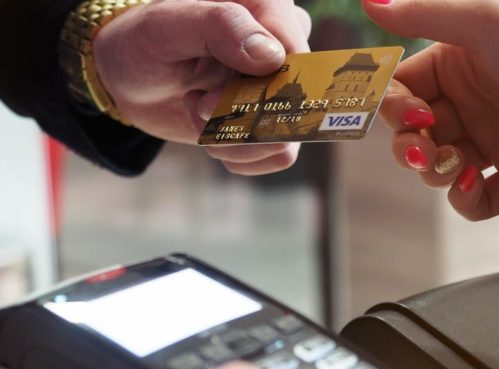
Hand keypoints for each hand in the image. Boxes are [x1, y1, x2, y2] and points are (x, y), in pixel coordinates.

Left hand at [93, 0, 310, 174]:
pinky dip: (240, 155)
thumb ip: (218, 27)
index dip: (260, 89)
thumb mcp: (165, 27)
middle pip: (293, 101)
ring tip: (201, 115)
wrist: (135, 82)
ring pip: (286, 136)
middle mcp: (283, 48)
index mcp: (267, 9)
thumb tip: (272, 58)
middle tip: (197, 104)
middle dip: (238, 116)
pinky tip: (213, 134)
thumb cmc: (146, 44)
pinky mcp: (273, 121)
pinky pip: (279, 155)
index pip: (296, 56)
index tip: (208, 98)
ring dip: (236, 139)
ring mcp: (280, 89)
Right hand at [363, 0, 498, 219]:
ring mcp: (489, 147)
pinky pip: (471, 202)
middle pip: (410, 136)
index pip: (401, 93)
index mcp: (456, 70)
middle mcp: (469, 108)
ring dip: (434, 171)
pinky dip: (464, 198)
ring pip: (434, 170)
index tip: (408, 113)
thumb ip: (422, 14)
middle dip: (407, 147)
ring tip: (457, 162)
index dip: (393, 108)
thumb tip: (369, 1)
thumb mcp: (484, 21)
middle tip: (422, 150)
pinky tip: (475, 181)